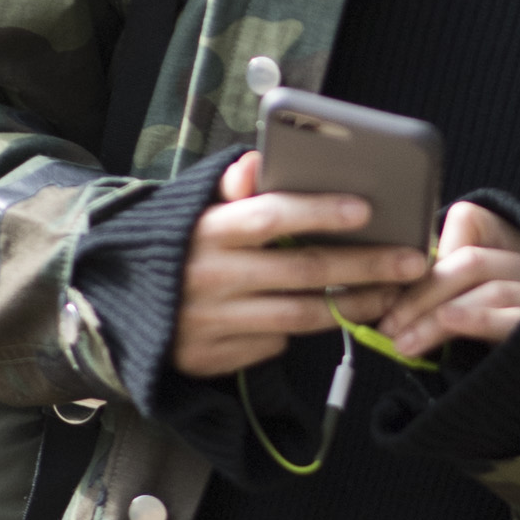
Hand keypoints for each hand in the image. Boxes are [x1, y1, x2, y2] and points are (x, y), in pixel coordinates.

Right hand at [173, 153, 426, 378]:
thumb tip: (258, 161)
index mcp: (207, 231)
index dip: (318, 212)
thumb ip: (232, 187)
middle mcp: (210, 277)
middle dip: (364, 267)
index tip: (365, 208)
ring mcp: (212, 322)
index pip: (270, 216)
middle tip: (410, 261)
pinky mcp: (212, 358)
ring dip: (350, 307)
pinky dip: (301, 332)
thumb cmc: (174, 247)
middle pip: (302, 272)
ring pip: (298, 317)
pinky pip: (272, 344)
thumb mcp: (192, 210)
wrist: (109, 305)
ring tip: (390, 295)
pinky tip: (330, 318)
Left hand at [377, 200, 519, 358]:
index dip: (431, 250)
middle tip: (389, 325)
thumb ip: (443, 281)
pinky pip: (511, 318)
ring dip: (437, 317)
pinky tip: (448, 323)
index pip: (468, 222)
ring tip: (404, 343)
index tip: (394, 281)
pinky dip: (476, 319)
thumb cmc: (494, 330)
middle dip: (422, 294)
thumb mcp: (471, 296)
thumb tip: (387, 290)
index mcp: (509, 241)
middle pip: (471, 262)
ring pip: (488, 291)